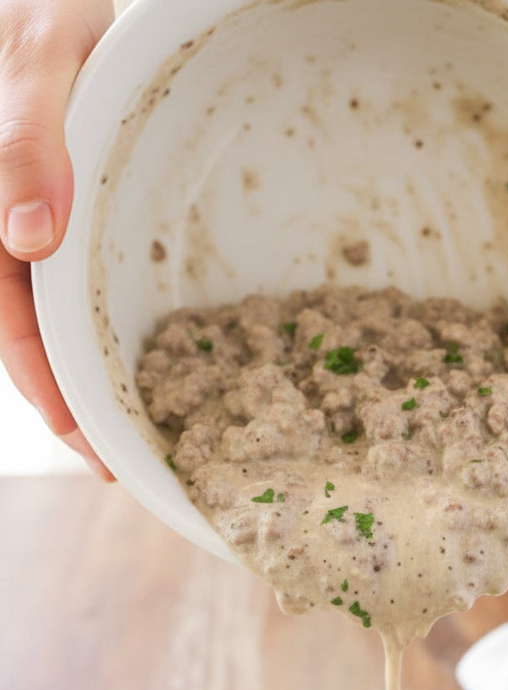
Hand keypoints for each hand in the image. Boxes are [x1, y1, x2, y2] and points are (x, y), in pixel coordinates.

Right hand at [0, 0, 114, 475]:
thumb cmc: (45, 8)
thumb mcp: (41, 56)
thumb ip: (25, 139)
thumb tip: (27, 240)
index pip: (7, 322)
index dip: (43, 388)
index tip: (85, 443)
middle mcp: (9, 228)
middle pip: (30, 338)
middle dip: (70, 406)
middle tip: (118, 463)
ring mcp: (38, 226)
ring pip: (52, 320)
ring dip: (85, 378)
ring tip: (130, 431)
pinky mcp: (70, 216)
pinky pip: (76, 286)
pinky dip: (100, 330)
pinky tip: (131, 360)